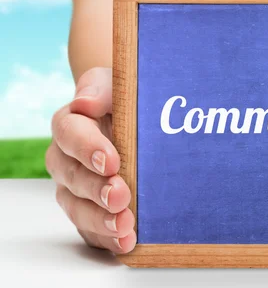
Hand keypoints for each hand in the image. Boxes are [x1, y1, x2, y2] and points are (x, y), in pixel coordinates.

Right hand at [45, 67, 135, 252]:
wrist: (140, 121)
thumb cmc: (126, 99)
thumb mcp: (116, 83)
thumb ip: (100, 89)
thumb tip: (85, 103)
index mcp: (71, 124)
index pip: (69, 134)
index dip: (88, 149)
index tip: (112, 161)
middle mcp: (68, 159)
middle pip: (72, 177)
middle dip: (96, 190)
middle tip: (120, 196)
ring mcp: (77, 188)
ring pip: (77, 207)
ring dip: (100, 219)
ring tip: (124, 226)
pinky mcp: (91, 210)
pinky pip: (92, 229)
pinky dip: (107, 238)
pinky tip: (126, 242)